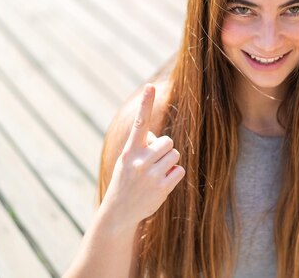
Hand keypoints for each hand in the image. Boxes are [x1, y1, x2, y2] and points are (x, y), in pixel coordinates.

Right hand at [101, 84, 185, 231]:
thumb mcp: (127, 160)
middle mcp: (139, 160)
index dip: (146, 104)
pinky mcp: (162, 188)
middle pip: (168, 142)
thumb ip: (142, 146)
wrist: (119, 212)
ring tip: (155, 174)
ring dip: (169, 162)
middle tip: (153, 163)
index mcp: (130, 150)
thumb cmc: (126, 179)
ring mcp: (151, 175)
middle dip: (165, 150)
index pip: (140, 123)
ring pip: (175, 155)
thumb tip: (160, 139)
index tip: (150, 86)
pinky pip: (179, 170)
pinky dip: (174, 175)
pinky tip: (161, 184)